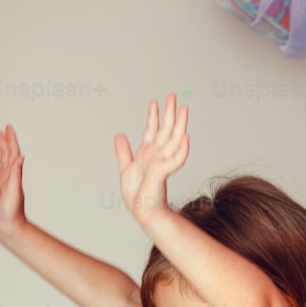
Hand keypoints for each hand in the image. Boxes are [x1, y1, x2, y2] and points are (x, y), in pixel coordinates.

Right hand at [0, 123, 26, 242]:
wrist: (7, 228)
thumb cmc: (11, 213)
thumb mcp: (14, 191)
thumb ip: (16, 173)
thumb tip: (20, 156)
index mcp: (12, 174)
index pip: (11, 152)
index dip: (10, 139)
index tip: (7, 127)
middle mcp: (6, 176)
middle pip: (4, 153)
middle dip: (0, 139)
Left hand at [114, 94, 188, 229]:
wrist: (142, 210)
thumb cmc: (137, 194)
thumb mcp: (126, 168)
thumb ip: (124, 151)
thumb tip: (119, 135)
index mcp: (148, 153)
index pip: (152, 130)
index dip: (153, 116)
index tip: (154, 101)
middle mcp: (156, 155)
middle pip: (165, 130)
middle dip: (169, 113)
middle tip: (172, 95)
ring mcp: (162, 163)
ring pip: (173, 140)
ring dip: (179, 125)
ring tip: (184, 110)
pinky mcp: (163, 172)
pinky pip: (175, 160)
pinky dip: (181, 150)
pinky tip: (186, 138)